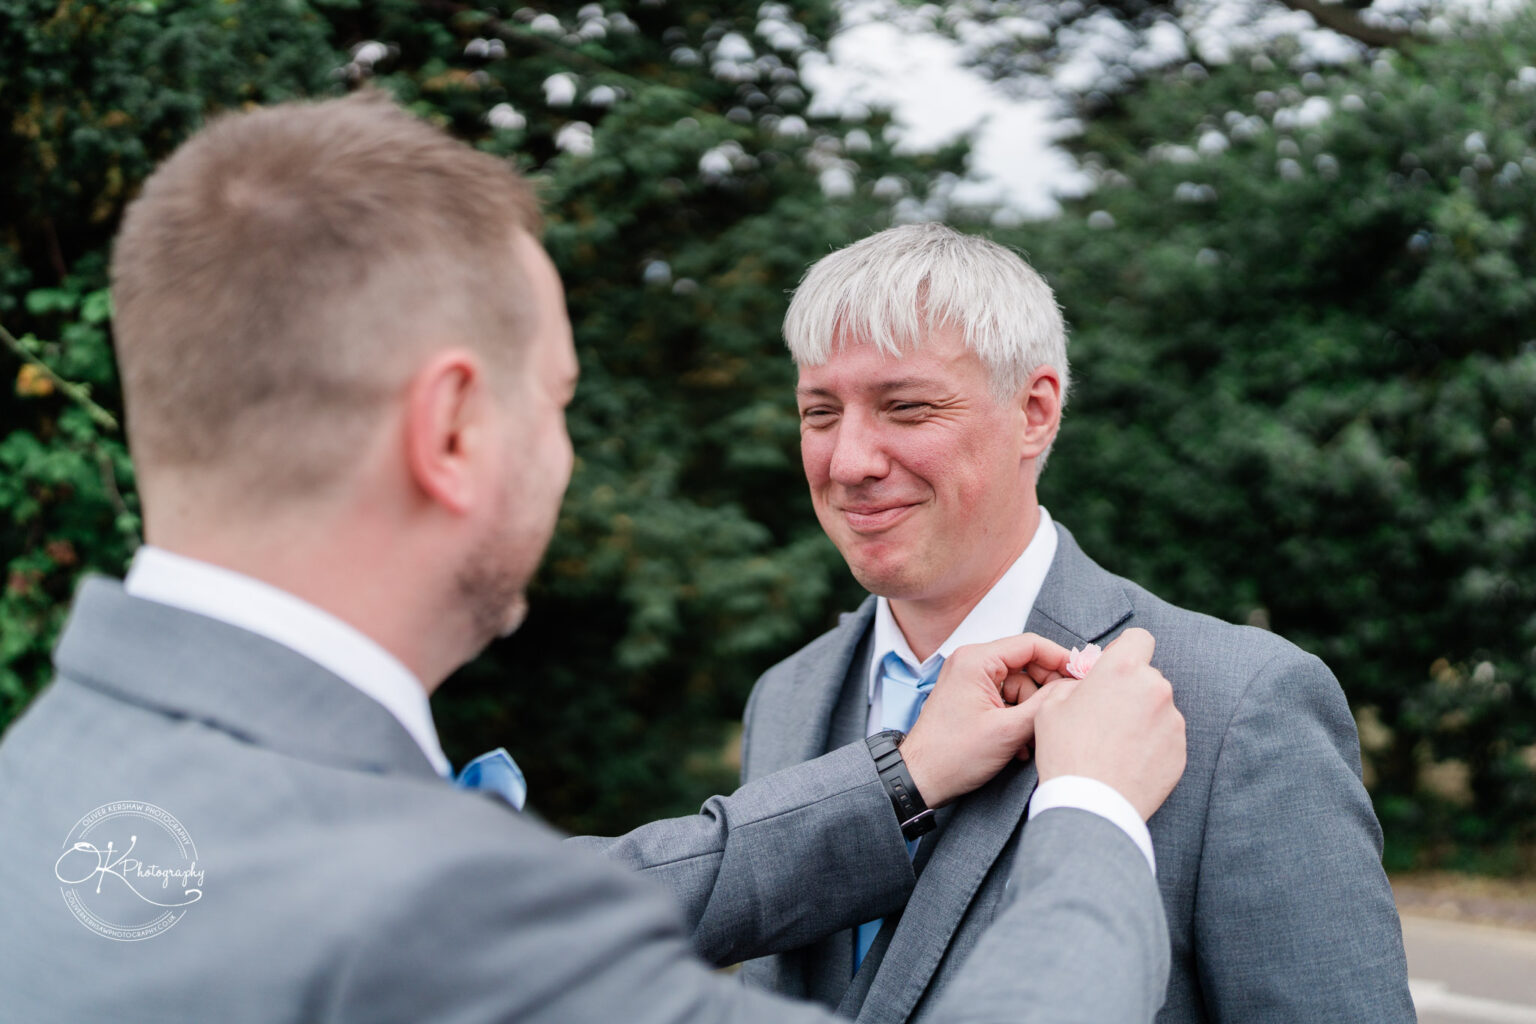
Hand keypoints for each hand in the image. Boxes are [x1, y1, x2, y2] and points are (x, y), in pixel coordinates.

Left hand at [901, 634, 1072, 807]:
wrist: (920, 779)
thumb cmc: (954, 755)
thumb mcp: (1009, 731)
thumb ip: (1045, 704)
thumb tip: (1072, 686)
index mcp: (976, 660)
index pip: (1031, 644)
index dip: (1061, 659)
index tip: (1083, 676)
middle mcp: (971, 663)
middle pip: (1027, 665)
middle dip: (1044, 692)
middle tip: (1060, 712)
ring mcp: (970, 681)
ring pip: (1019, 686)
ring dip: (1030, 712)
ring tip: (1030, 740)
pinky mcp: (971, 699)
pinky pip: (1006, 699)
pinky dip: (1017, 718)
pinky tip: (1019, 744)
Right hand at [1031, 627, 1185, 820]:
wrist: (1091, 805)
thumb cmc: (1066, 753)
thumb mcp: (1051, 706)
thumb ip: (1075, 684)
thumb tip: (1088, 684)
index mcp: (1123, 670)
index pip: (1140, 638)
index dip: (1125, 651)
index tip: (1113, 669)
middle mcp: (1155, 689)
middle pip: (1147, 677)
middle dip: (1130, 690)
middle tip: (1105, 716)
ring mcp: (1172, 721)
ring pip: (1157, 708)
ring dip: (1142, 718)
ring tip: (1116, 745)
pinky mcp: (1181, 750)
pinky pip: (1166, 737)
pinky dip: (1152, 745)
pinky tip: (1128, 761)